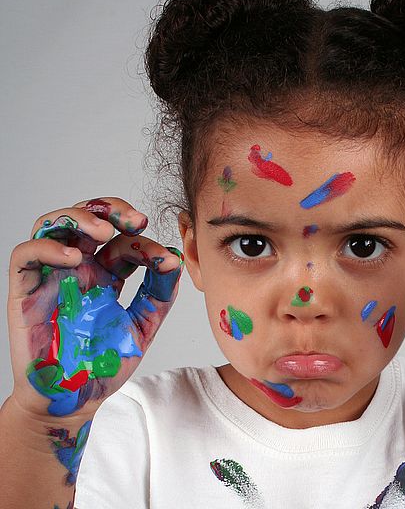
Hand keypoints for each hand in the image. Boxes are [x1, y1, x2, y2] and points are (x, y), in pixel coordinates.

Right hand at [6, 197, 182, 418]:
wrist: (74, 398)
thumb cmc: (104, 363)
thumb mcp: (143, 326)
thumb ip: (160, 295)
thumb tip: (174, 260)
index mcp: (106, 275)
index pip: (123, 241)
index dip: (144, 241)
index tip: (164, 259)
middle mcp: (78, 269)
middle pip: (87, 219)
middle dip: (112, 210)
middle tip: (136, 221)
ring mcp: (51, 276)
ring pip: (53, 225)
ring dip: (80, 217)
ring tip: (105, 230)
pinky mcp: (26, 291)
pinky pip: (26, 254)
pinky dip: (49, 247)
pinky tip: (77, 258)